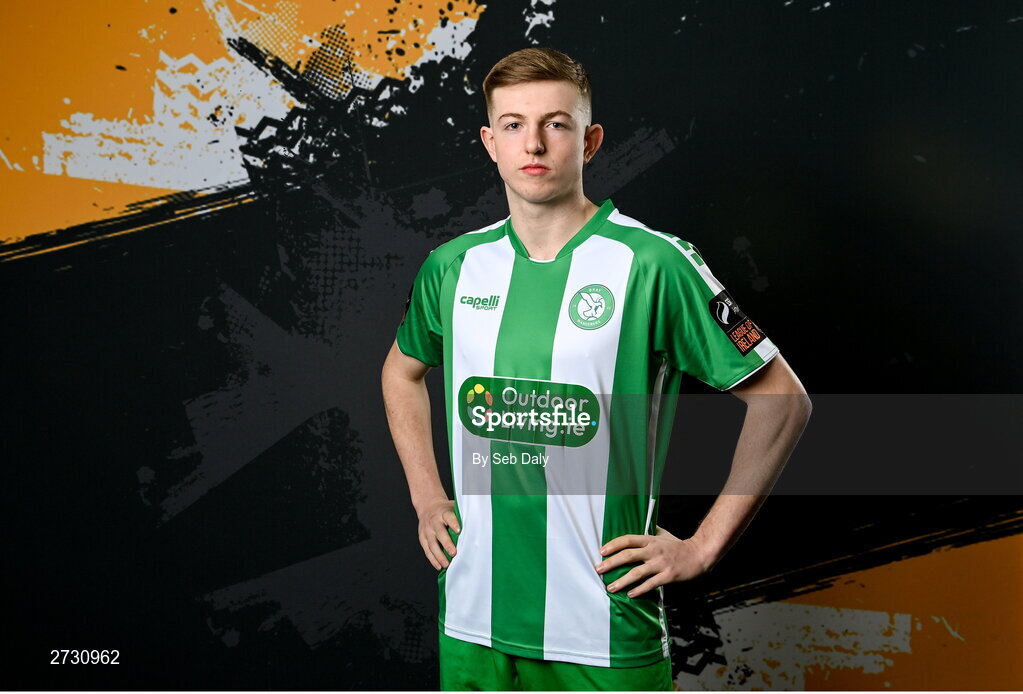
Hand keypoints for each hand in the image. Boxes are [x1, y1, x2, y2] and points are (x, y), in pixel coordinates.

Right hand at [417, 498, 460, 570]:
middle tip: (454, 553)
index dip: (453, 523)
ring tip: (446, 564)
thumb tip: (477, 526)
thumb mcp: (453, 507)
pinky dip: (433, 559)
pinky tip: (439, 566)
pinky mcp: (422, 538)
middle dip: (447, 543)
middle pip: (439, 532)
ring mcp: (427, 530)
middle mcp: (434, 521)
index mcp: (443, 512)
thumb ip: (461, 516)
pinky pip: (427, 550)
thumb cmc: (445, 510)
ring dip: (439, 555)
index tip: (459, 531)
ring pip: (432, 544)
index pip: (448, 517)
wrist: (428, 507)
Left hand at [594, 525, 710, 597]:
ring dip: (622, 581)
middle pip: (628, 556)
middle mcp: (653, 550)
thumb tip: (638, 526)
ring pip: (637, 572)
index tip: (601, 552)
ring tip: (610, 587)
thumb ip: (650, 532)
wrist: (699, 554)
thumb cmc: (679, 545)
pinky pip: (650, 584)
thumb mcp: (663, 534)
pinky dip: (639, 590)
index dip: (613, 545)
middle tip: (599, 569)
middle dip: (611, 563)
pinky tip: (630, 594)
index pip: (627, 540)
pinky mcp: (668, 576)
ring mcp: (660, 564)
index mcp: (650, 540)